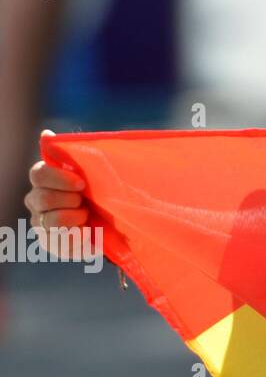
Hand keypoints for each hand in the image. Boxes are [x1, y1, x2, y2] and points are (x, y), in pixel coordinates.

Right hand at [23, 130, 93, 258]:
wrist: (116, 221)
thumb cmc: (102, 190)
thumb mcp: (95, 171)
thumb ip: (73, 154)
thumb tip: (46, 133)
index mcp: (45, 180)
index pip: (38, 174)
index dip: (59, 178)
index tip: (81, 183)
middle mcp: (37, 201)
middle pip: (42, 198)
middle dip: (69, 199)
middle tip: (85, 201)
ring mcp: (41, 223)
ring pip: (50, 221)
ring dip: (75, 217)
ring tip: (88, 216)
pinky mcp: (51, 243)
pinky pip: (59, 241)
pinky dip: (77, 237)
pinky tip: (87, 232)